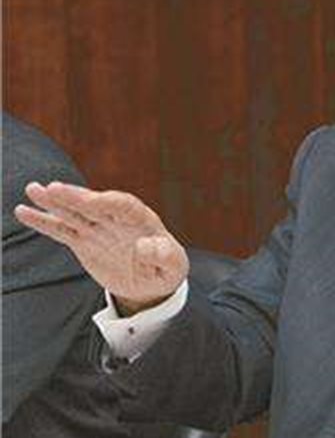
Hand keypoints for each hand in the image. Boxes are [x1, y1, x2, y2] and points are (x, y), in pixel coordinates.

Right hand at [14, 181, 188, 314]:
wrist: (152, 282)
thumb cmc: (166, 269)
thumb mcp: (174, 267)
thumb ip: (165, 256)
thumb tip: (147, 246)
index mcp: (143, 221)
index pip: (125, 206)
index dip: (109, 202)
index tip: (93, 200)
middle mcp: (117, 220)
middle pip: (95, 205)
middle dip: (76, 197)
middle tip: (53, 188)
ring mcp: (99, 229)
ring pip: (75, 213)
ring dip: (55, 202)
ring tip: (34, 190)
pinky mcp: (84, 241)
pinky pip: (62, 230)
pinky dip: (44, 222)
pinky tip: (24, 211)